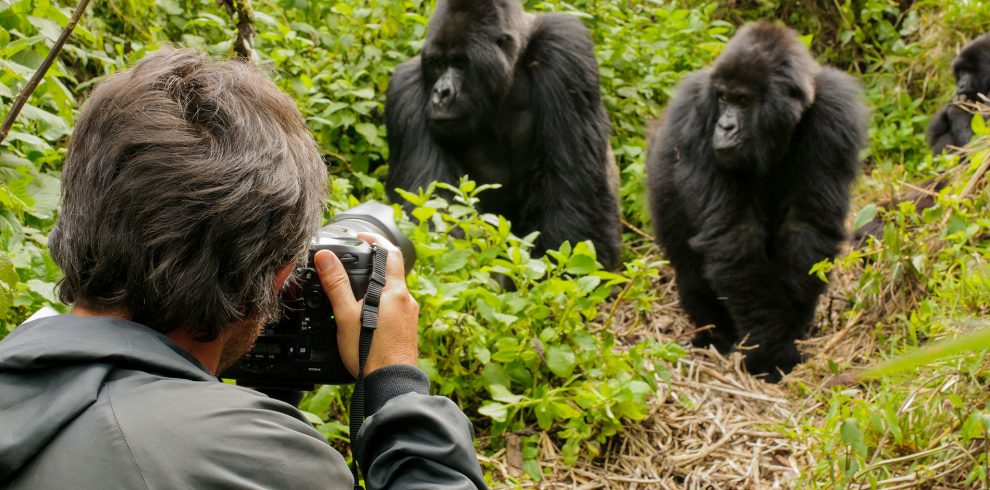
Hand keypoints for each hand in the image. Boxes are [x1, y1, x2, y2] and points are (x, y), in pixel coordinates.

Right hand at [314, 233, 419, 376]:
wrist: (391, 383)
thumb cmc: (371, 352)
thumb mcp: (346, 315)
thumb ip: (336, 284)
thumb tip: (326, 257)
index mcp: (395, 291)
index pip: (390, 252)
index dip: (376, 240)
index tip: (361, 237)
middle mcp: (407, 301)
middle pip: (391, 273)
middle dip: (372, 267)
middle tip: (353, 264)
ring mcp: (409, 316)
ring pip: (392, 293)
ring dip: (376, 289)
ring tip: (355, 293)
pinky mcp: (407, 331)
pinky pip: (394, 310)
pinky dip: (380, 306)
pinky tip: (367, 318)